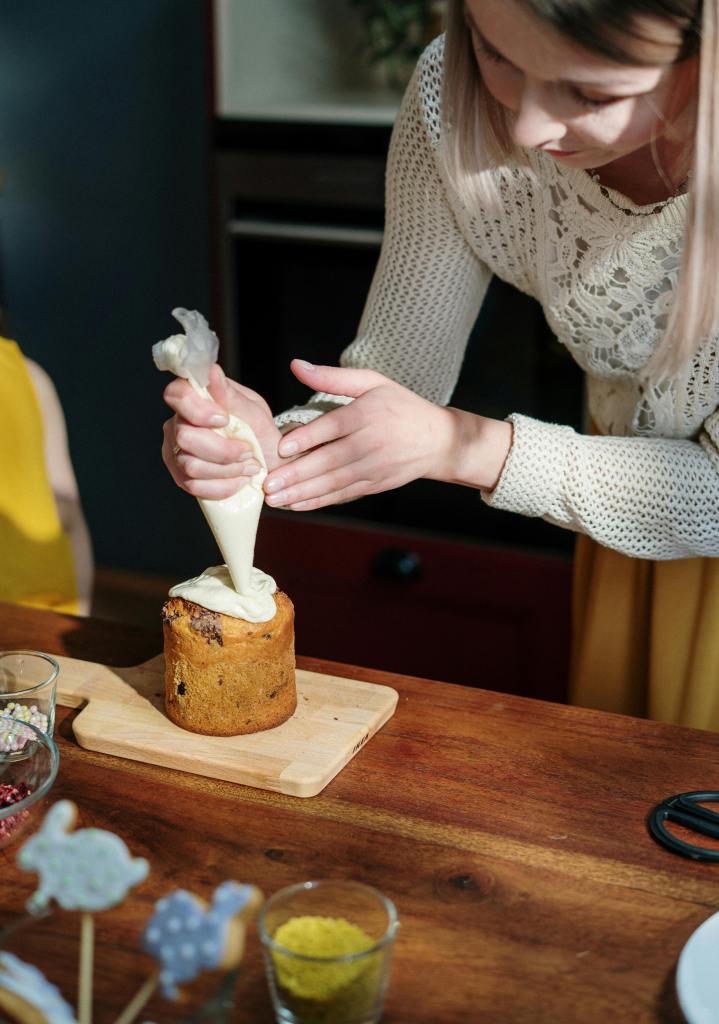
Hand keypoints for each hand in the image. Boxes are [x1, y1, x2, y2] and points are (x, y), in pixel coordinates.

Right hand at [162, 364, 282, 499]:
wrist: (268, 463)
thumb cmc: (259, 432)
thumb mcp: (254, 411)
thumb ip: (230, 395)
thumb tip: (212, 371)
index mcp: (194, 399)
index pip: (176, 395)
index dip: (197, 409)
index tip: (224, 419)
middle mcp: (178, 423)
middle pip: (185, 437)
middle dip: (223, 450)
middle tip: (248, 452)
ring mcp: (176, 451)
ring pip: (190, 465)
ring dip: (227, 470)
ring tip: (249, 467)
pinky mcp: (180, 476)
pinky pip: (194, 486)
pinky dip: (223, 486)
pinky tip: (239, 481)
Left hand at [263, 360, 459, 510]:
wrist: (438, 440)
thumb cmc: (400, 406)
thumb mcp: (372, 382)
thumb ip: (332, 377)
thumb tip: (297, 366)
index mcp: (368, 414)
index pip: (335, 426)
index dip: (309, 437)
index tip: (283, 447)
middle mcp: (371, 443)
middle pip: (330, 459)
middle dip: (297, 474)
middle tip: (268, 483)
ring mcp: (374, 467)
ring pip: (334, 482)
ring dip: (303, 492)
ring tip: (275, 499)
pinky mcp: (374, 484)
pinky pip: (343, 494)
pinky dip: (320, 501)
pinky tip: (298, 505)